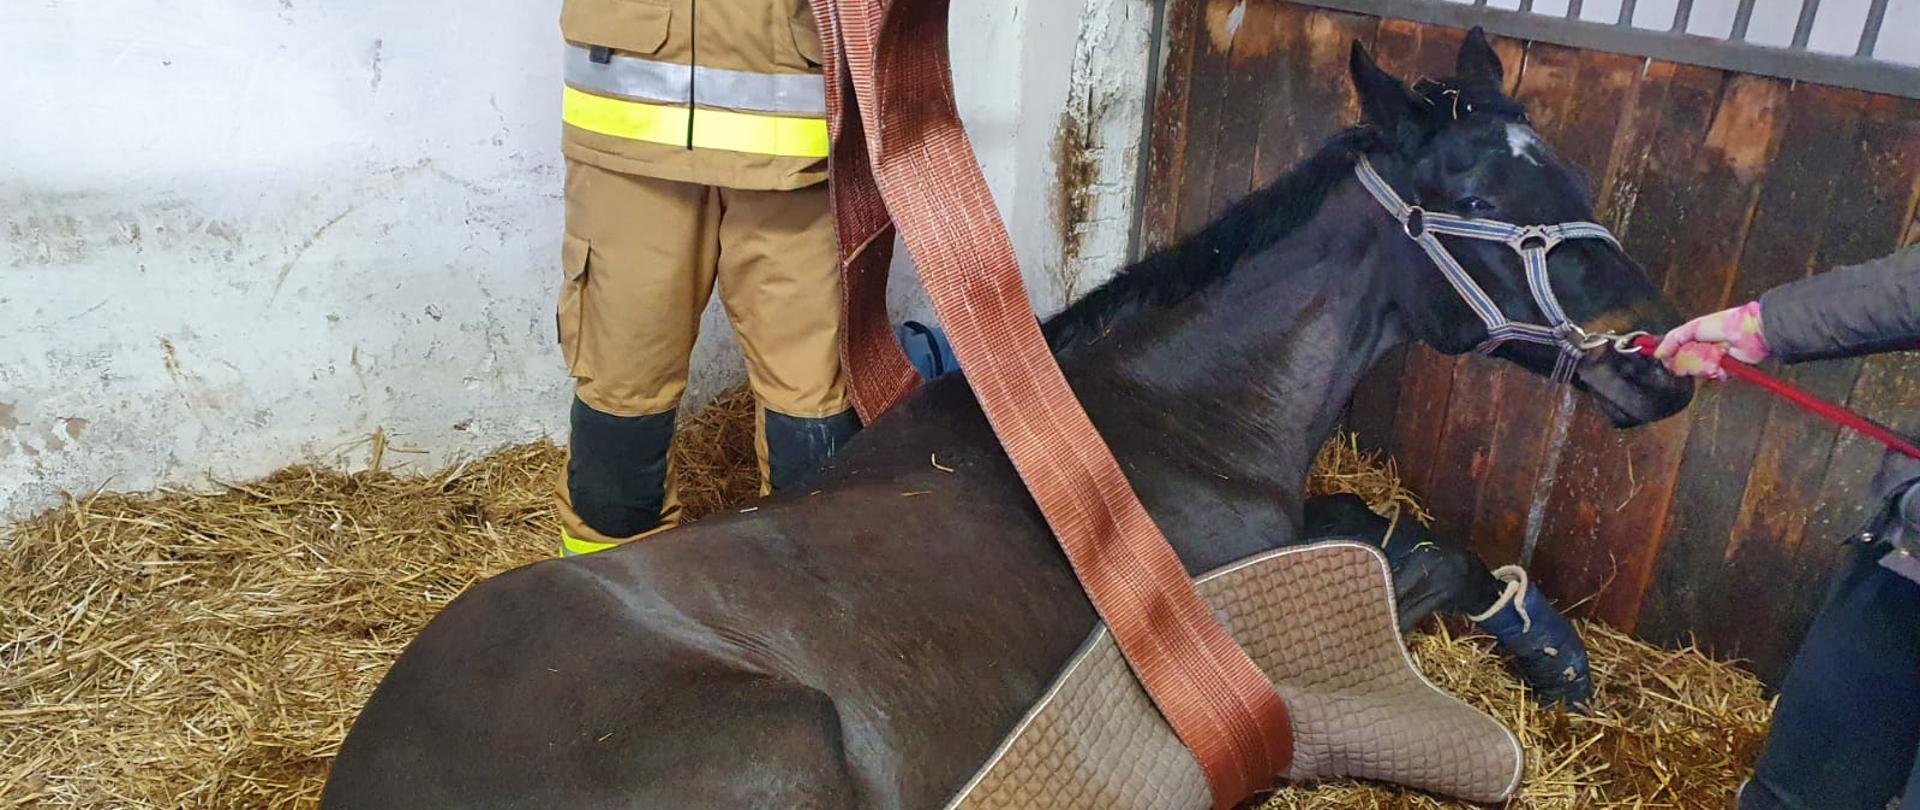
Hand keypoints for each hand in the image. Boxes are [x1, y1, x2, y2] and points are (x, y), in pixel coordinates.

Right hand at [1653, 301, 1768, 379]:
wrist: (1753, 332)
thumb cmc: (1725, 323)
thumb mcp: (1692, 327)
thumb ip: (1672, 339)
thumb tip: (1657, 353)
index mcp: (1692, 339)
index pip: (1673, 352)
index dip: (1669, 357)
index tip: (1664, 359)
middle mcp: (1701, 350)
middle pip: (1683, 365)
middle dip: (1690, 360)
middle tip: (1700, 350)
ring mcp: (1712, 361)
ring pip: (1698, 372)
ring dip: (1705, 365)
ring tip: (1716, 354)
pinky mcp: (1724, 370)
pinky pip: (1713, 377)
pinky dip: (1717, 371)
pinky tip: (1722, 362)